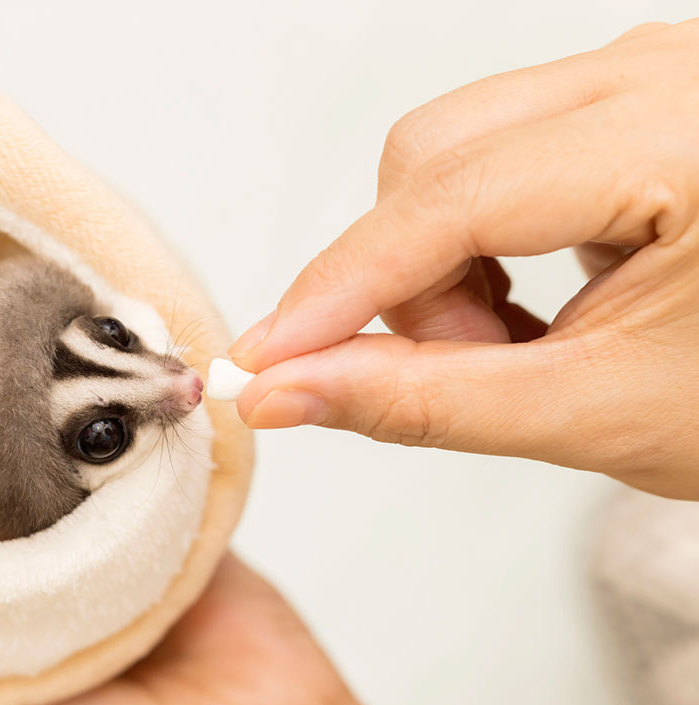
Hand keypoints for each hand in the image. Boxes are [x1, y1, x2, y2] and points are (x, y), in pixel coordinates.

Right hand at [230, 20, 698, 499]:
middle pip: (434, 153)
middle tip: (458, 366)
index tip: (264, 359)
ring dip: (444, 262)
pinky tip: (540, 298)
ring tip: (516, 342)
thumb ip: (426, 401)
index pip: (453, 197)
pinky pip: (501, 151)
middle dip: (407, 277)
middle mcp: (663, 74)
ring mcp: (651, 76)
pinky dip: (485, 239)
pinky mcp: (635, 100)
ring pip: (456, 150)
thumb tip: (286, 392)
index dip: (341, 288)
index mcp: (684, 135)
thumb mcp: (602, 414)